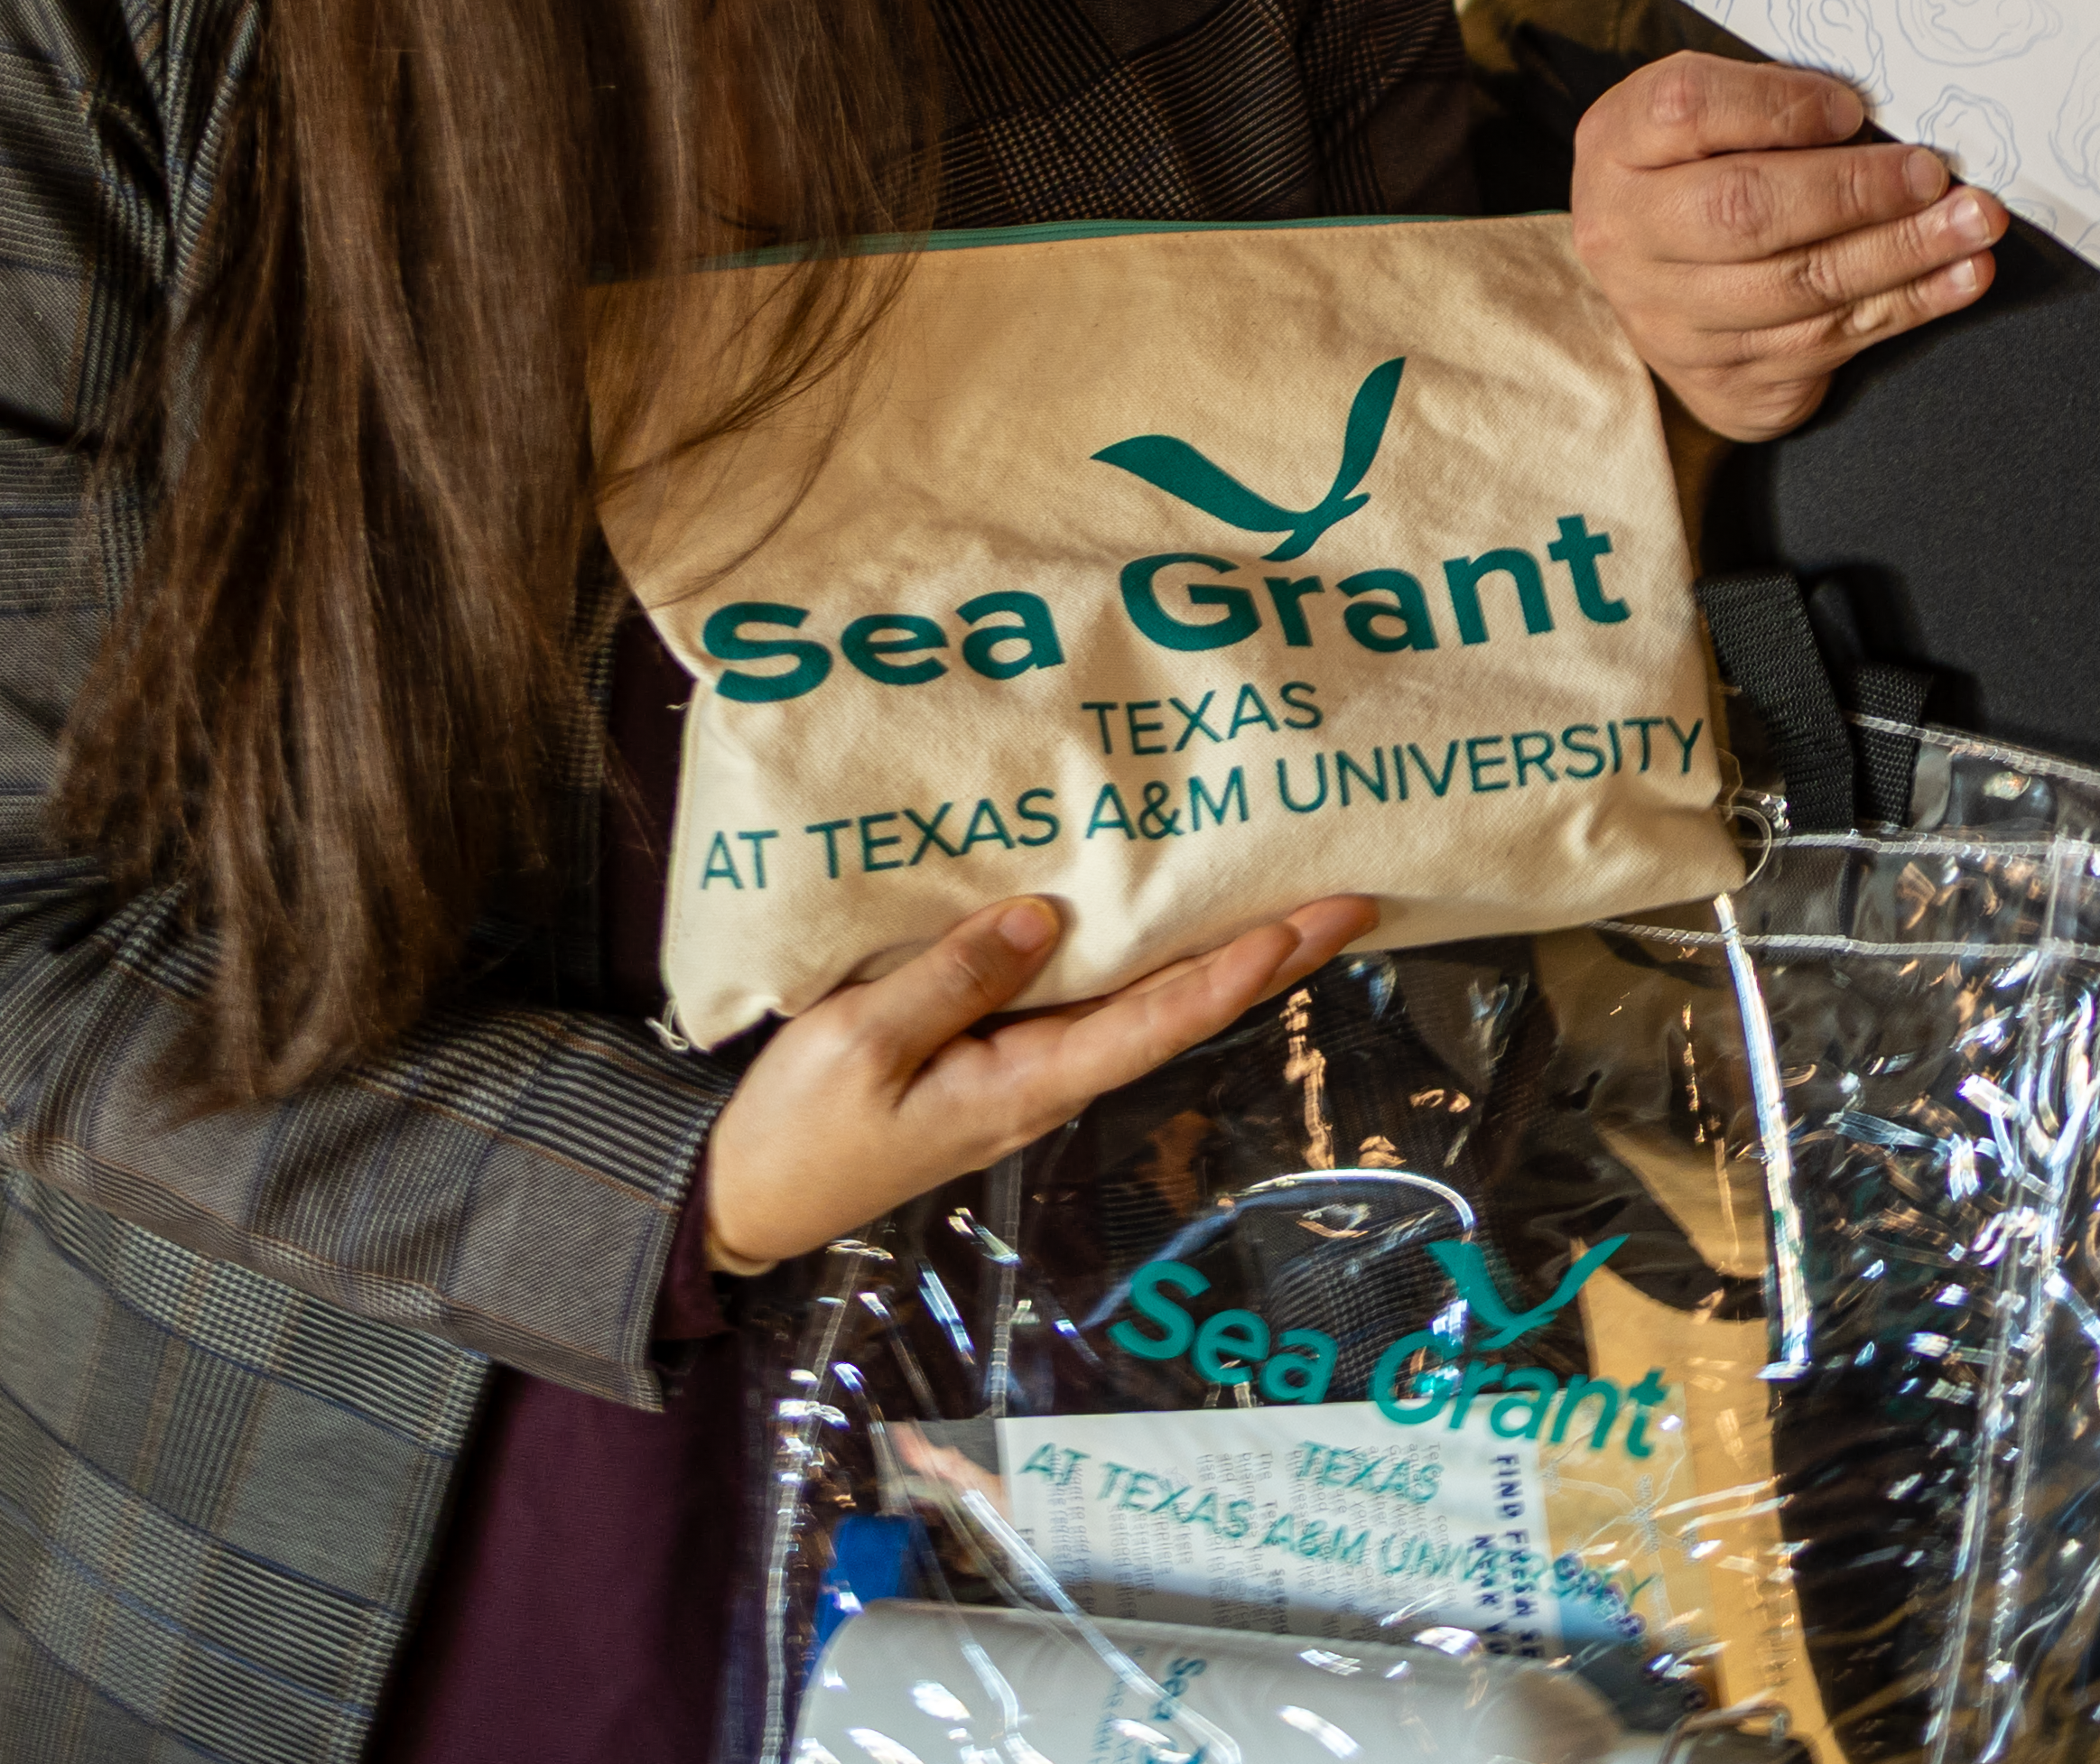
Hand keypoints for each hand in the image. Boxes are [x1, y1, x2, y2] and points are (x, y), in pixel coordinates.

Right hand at [699, 888, 1375, 1272]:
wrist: (747, 1197)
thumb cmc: (799, 1126)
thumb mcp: (861, 1043)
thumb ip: (956, 978)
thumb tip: (1047, 916)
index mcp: (1027, 1083)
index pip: (1158, 1024)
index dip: (1236, 975)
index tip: (1307, 928)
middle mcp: (1050, 1082)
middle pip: (1180, 1015)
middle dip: (1269, 962)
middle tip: (1352, 903)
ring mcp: (1029, 1075)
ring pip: (1148, 1010)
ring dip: (1224, 962)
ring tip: (1298, 907)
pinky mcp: (1000, 1062)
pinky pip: (1095, 1006)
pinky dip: (1152, 966)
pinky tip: (1174, 929)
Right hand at [1568, 52, 2002, 441]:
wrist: (1653, 283)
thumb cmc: (1696, 171)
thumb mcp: (1703, 115)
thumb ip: (1765, 101)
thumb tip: (1872, 114)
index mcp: (1617, 146)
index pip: (1686, 109)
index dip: (1774, 107)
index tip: (1851, 107)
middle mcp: (1626, 238)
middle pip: (1745, 211)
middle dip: (1855, 191)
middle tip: (1934, 173)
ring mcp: (1672, 322)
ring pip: (1800, 288)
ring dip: (1903, 253)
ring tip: (1974, 224)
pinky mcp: (1724, 382)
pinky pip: (1829, 342)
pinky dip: (1908, 306)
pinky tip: (1960, 277)